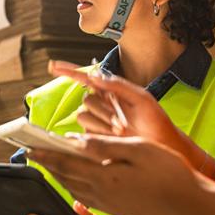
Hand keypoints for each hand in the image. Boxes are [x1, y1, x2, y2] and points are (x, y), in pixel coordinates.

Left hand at [30, 135, 200, 214]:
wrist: (190, 203)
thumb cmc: (168, 170)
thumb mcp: (138, 148)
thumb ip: (105, 146)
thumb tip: (77, 140)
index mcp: (105, 176)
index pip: (66, 164)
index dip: (46, 156)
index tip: (29, 148)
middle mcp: (102, 194)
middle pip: (66, 178)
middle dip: (48, 166)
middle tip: (33, 155)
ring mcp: (109, 206)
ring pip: (75, 190)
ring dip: (60, 177)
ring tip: (50, 166)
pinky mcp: (117, 212)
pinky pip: (87, 199)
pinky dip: (74, 188)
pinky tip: (75, 183)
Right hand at [50, 61, 214, 177]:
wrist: (160, 148)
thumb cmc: (156, 122)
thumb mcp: (141, 98)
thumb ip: (119, 85)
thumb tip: (96, 76)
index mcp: (112, 92)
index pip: (86, 79)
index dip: (69, 72)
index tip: (53, 66)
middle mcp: (102, 106)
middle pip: (86, 100)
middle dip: (102, 110)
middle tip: (122, 121)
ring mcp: (97, 123)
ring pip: (84, 116)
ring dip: (103, 123)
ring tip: (122, 131)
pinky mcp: (94, 138)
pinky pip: (85, 131)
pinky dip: (100, 133)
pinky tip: (115, 139)